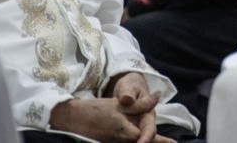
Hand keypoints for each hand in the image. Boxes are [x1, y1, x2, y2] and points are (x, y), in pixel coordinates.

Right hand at [50, 73, 174, 142]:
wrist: (74, 119)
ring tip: (162, 141)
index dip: (161, 141)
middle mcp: (122, 141)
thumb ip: (140, 104)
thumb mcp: (120, 104)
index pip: (148, 138)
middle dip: (156, 141)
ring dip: (146, 139)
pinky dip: (136, 138)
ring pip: (135, 141)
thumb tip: (157, 97)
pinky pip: (127, 141)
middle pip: (143, 141)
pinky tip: (142, 136)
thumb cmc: (97, 110)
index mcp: (127, 132)